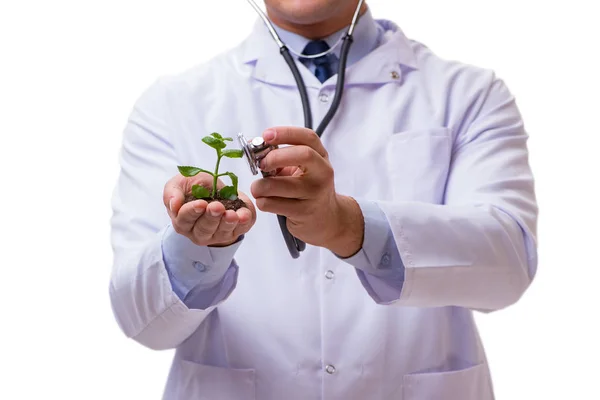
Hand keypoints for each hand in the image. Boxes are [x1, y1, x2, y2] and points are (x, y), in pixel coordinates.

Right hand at [163, 172, 255, 246]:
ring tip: (231, 214)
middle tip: (217, 206)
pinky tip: (244, 215)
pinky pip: (241, 229)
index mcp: (183, 221)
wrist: (216, 190)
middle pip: (204, 229)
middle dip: (211, 217)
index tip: (201, 203)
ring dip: (227, 222)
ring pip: (222, 232)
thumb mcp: (180, 183)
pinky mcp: (235, 231)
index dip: (192, 212)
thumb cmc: (195, 187)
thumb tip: (174, 204)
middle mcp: (199, 232)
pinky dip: (244, 222)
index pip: (185, 220)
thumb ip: (172, 192)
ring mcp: (218, 234)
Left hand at [250, 127, 363, 256]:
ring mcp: (315, 194)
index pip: (307, 137)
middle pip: (303, 155)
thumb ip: (281, 157)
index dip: (285, 133)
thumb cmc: (307, 189)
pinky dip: (263, 202)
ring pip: (280, 185)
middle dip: (275, 157)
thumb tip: (252, 147)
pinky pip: (274, 204)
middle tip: (260, 164)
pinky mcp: (305, 212)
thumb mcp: (301, 169)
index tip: (266, 135)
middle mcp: (322, 173)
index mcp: (320, 156)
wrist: (327, 219)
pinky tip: (265, 202)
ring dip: (260, 186)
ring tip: (257, 188)